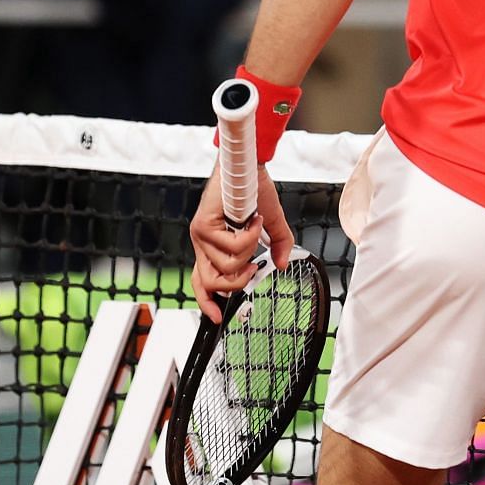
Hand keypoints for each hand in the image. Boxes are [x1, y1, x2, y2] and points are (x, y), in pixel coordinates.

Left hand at [189, 165, 294, 323]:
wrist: (248, 166)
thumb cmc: (255, 191)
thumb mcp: (271, 224)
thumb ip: (278, 246)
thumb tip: (283, 265)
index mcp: (212, 248)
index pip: (202, 282)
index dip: (207, 302)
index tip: (218, 317)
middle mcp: (203, 244)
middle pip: (212, 282)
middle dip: (238, 281)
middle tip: (253, 267)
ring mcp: (201, 235)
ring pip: (226, 266)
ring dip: (249, 251)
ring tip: (255, 230)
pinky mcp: (203, 225)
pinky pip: (232, 247)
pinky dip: (251, 236)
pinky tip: (254, 220)